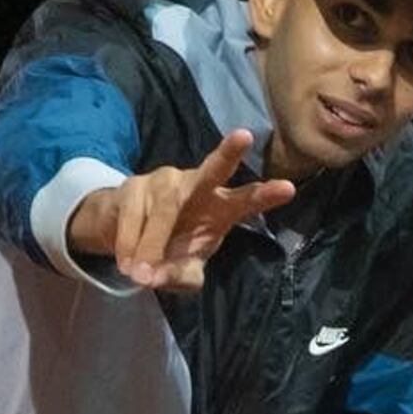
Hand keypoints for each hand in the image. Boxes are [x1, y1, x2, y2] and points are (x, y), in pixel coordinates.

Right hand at [68, 130, 296, 288]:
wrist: (124, 236)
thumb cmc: (169, 250)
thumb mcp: (180, 272)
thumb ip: (179, 277)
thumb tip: (156, 277)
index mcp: (219, 209)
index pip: (246, 201)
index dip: (265, 196)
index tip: (288, 189)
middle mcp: (196, 187)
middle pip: (213, 170)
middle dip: (228, 154)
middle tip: (245, 135)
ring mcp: (165, 181)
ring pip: (164, 208)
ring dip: (152, 243)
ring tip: (141, 276)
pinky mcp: (133, 184)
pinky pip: (132, 214)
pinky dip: (129, 242)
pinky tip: (127, 262)